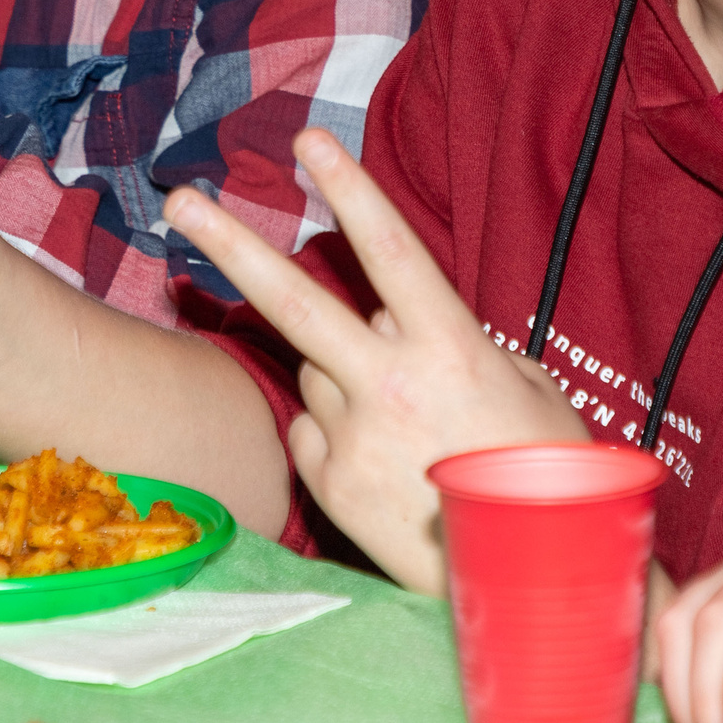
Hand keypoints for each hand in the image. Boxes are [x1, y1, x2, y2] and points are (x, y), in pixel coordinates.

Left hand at [163, 128, 584, 593]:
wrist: (526, 578)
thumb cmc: (541, 471)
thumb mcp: (525, 386)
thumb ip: (457, 341)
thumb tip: (400, 319)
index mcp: (451, 349)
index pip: (390, 253)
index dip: (350, 191)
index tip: (311, 144)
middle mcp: (391, 386)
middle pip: (295, 300)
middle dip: (232, 244)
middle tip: (181, 201)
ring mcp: (353, 438)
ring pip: (313, 369)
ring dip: (341, 374)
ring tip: (404, 419)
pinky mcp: (328, 486)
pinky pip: (308, 429)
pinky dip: (331, 429)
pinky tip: (381, 457)